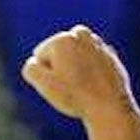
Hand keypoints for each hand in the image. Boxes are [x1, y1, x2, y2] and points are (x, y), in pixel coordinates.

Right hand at [21, 25, 136, 120]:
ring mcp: (96, 43)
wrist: (108, 104)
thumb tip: (35, 61)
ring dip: (73, 66)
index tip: (58, 84)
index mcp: (61, 40)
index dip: (44, 74)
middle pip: (56, 52)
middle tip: (68, 84)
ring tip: (80, 83)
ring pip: (73, 55)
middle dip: (58, 66)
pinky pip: (89, 61)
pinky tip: (92, 84)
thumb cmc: (73, 95)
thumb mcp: (44, 85)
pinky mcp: (108, 54)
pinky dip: (88, 70)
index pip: (39, 56)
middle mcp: (79, 35)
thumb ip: (31, 69)